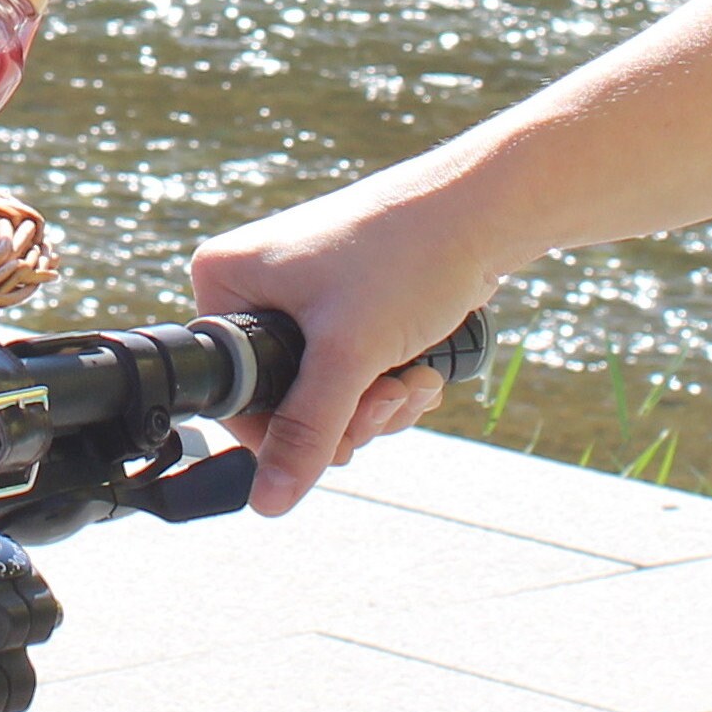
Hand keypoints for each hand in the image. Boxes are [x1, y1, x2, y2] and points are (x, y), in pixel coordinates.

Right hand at [190, 168, 501, 515]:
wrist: (486, 208)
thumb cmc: (409, 254)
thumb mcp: (349, 354)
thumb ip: (308, 431)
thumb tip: (268, 503)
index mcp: (225, 280)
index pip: (235, 392)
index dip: (288, 429)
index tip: (344, 428)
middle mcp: (255, 285)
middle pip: (284, 399)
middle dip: (347, 413)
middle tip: (387, 397)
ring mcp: (302, 294)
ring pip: (326, 391)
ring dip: (377, 402)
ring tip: (413, 378)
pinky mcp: (346, 302)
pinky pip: (352, 371)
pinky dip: (388, 382)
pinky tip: (420, 370)